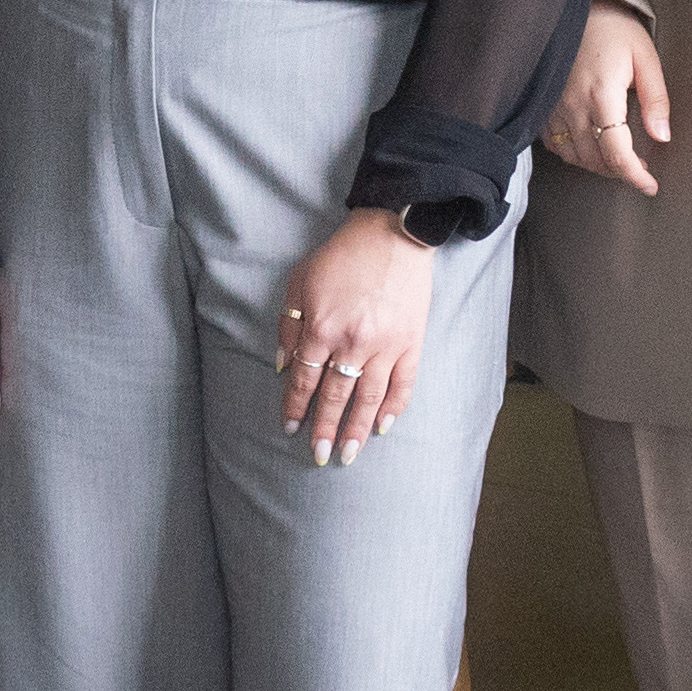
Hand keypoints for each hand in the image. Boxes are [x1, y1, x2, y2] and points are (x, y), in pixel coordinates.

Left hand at [276, 210, 436, 464]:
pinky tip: (384, 426)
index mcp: (322, 328)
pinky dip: (394, 408)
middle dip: (325, 429)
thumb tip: (280, 366)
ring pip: (369, 398)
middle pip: (335, 396)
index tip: (290, 428)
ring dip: (357, 429)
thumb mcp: (300, 283)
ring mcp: (386, 346)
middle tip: (319, 455)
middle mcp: (353, 343)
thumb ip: (289, 326)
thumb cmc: (342, 257)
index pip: (304, 379)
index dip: (295, 406)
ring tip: (349, 454)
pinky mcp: (411, 342)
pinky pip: (404, 384)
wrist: (392, 234)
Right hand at [542, 1, 673, 194]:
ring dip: (600, 165)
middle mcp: (573, 105)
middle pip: (596, 160)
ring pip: (576, 157)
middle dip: (622, 171)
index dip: (635, 176)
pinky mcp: (543, 107)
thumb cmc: (613, 29)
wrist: (576, 9)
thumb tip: (662, 136)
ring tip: (619, 157)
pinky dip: (576, 154)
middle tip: (641, 167)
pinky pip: (557, 146)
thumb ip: (656, 100)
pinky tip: (591, 145)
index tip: (649, 185)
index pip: (617, 152)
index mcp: (602, 94)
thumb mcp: (646, 58)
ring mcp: (553, 108)